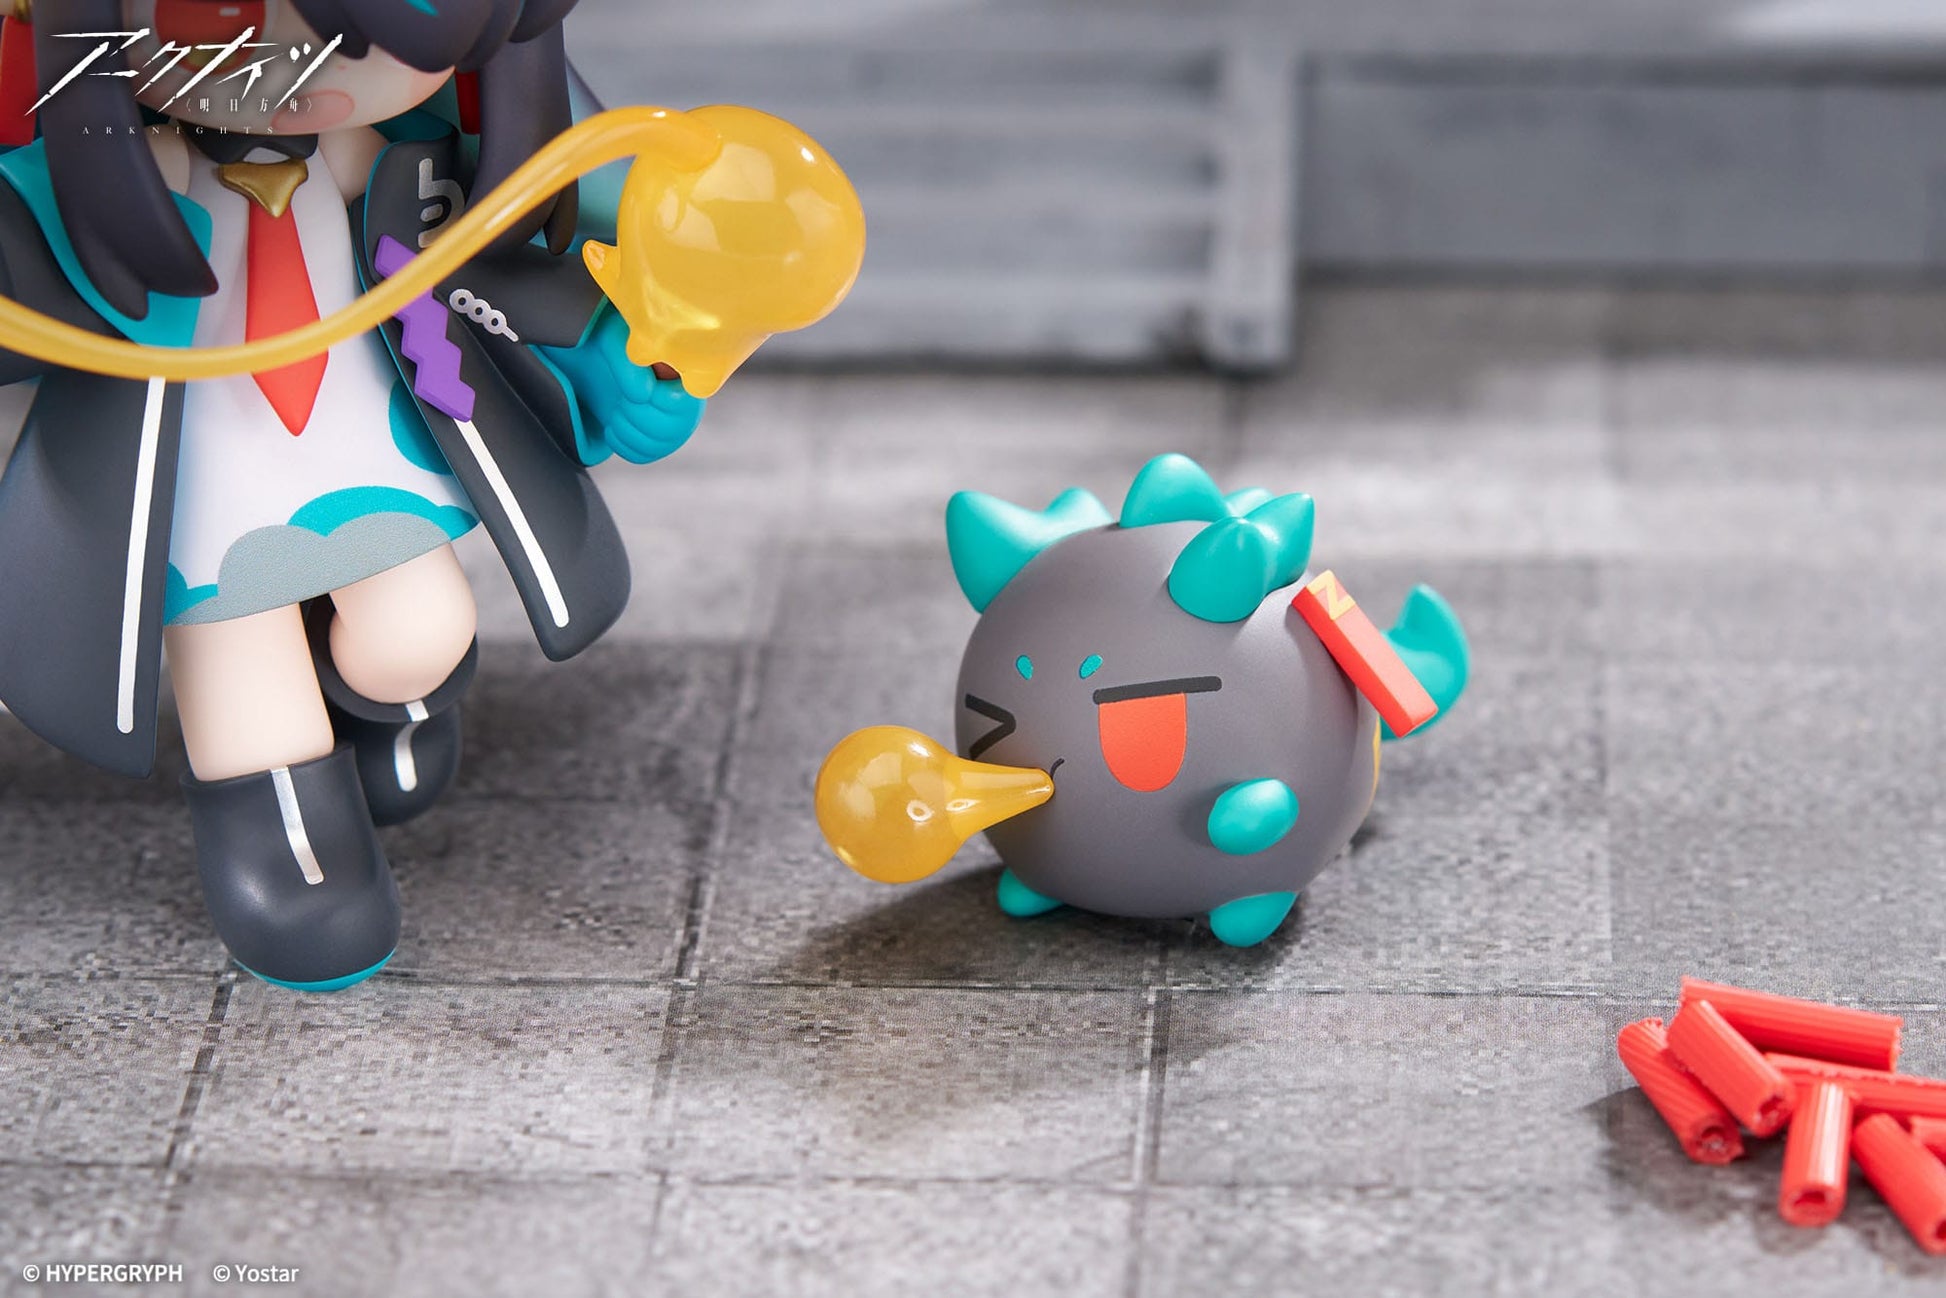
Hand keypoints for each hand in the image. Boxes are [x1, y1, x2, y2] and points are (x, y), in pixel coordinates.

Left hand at [539, 303, 705, 465]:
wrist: (597, 352)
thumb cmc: (612, 340)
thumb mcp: (614, 341)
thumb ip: (630, 366)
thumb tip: (643, 395)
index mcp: (688, 374)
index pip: (681, 405)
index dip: (654, 398)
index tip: (638, 385)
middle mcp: (689, 402)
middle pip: (669, 431)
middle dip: (635, 414)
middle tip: (621, 397)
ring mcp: (674, 425)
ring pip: (656, 446)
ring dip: (626, 428)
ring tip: (616, 409)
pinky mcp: (655, 441)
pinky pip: (642, 455)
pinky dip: (621, 443)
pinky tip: (613, 425)